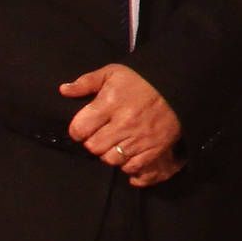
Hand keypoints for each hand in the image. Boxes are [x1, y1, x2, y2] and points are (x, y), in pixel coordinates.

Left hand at [60, 63, 180, 179]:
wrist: (177, 88)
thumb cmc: (141, 81)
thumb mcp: (112, 73)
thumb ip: (86, 82)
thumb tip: (64, 90)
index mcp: (110, 103)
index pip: (80, 129)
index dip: (78, 129)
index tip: (84, 126)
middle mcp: (124, 123)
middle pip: (93, 147)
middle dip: (93, 142)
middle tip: (100, 134)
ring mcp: (139, 138)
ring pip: (110, 159)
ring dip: (108, 153)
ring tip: (114, 142)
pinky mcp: (154, 150)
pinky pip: (131, 167)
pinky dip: (126, 163)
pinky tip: (128, 151)